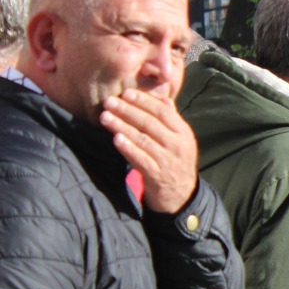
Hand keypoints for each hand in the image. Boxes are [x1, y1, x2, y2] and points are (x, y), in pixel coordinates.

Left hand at [100, 87, 198, 213]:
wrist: (182, 195)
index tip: (126, 93)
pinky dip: (128, 148)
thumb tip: (162, 98)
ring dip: (122, 126)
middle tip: (109, 101)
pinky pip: (141, 159)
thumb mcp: (180, 140)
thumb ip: (171, 119)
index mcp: (183, 133)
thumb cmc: (176, 162)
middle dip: (128, 110)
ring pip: (143, 139)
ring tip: (105, 117)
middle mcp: (178, 145)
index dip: (144, 101)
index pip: (163, 112)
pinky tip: (116, 139)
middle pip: (151, 123)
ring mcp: (168, 161)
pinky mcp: (157, 175)